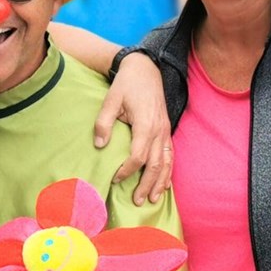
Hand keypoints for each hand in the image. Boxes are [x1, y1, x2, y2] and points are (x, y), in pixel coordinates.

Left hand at [96, 52, 172, 204]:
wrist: (146, 69)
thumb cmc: (127, 84)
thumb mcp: (111, 99)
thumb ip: (104, 123)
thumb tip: (100, 146)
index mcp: (145, 123)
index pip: (138, 155)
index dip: (127, 170)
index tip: (115, 178)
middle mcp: (159, 130)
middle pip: (155, 164)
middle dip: (146, 184)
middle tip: (137, 201)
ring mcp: (165, 131)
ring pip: (166, 162)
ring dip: (159, 182)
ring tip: (152, 199)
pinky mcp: (167, 130)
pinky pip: (170, 155)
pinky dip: (168, 172)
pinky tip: (164, 185)